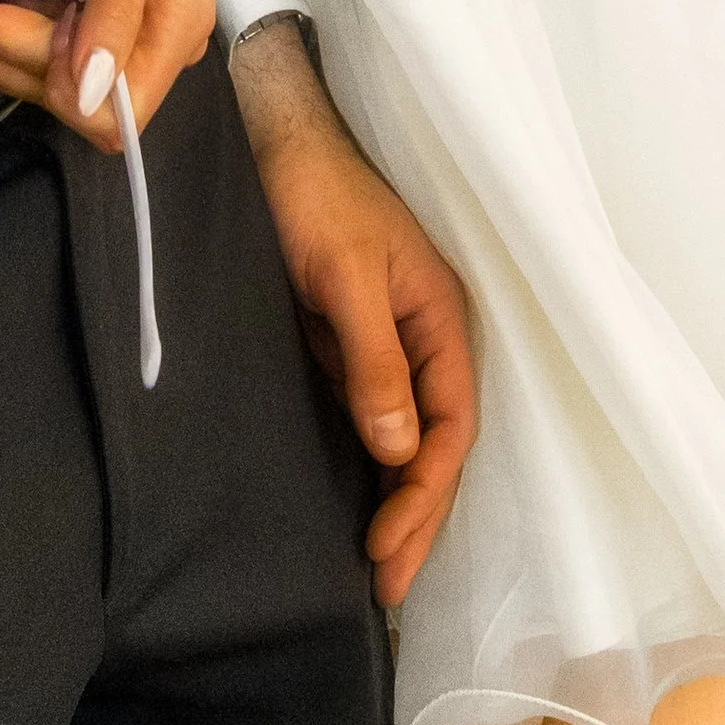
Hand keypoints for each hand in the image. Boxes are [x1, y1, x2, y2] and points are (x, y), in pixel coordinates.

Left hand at [0, 0, 303, 140]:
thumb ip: (115, 9)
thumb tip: (89, 92)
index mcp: (171, 28)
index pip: (112, 109)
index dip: (51, 84)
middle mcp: (151, 38)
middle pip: (69, 87)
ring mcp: (126, 22)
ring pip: (51, 65)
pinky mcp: (104, 1)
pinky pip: (51, 32)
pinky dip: (6, 23)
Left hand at [232, 22, 478, 606]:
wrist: (274, 138)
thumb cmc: (315, 195)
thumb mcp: (344, 276)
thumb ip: (373, 360)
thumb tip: (398, 448)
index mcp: (441, 317)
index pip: (450, 426)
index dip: (424, 492)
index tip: (386, 547)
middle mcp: (424, 335)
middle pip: (435, 442)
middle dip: (417, 515)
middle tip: (386, 586)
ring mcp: (387, 339)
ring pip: (405, 436)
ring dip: (396, 498)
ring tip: (378, 567)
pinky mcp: (348, 340)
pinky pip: (370, 415)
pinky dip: (368, 463)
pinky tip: (352, 502)